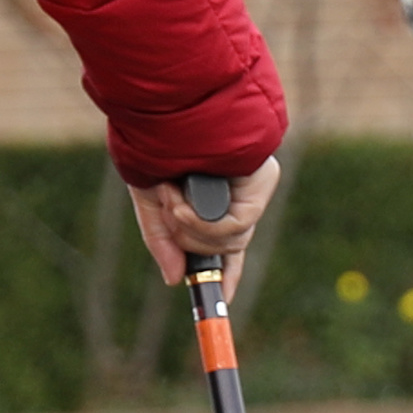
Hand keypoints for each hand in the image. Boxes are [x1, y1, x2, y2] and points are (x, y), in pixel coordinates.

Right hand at [135, 158, 280, 295]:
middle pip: (225, 248)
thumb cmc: (158, 149)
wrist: (166, 115)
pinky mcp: (261, 183)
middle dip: (189, 241)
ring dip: (192, 231)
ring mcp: (252, 191)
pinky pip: (235, 228)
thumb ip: (162, 240)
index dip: (227, 274)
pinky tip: (182, 206)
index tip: (222, 298)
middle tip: (170, 212)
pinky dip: (204, 225)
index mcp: (216, 202)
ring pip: (229, 242)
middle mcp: (238, 198)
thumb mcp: (152, 202)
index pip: (229, 246)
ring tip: (171, 201)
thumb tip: (173, 279)